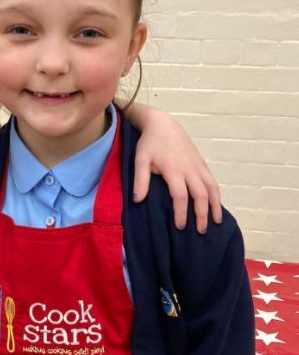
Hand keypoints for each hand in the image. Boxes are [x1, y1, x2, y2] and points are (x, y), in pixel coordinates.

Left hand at [129, 104, 221, 232]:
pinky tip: (215, 204)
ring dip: (214, 206)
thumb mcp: (140, 160)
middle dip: (202, 214)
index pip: (180, 196)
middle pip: (200, 195)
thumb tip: (138, 200)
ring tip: (216, 222)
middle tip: (200, 231)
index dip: (181, 213)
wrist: (162, 124)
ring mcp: (198, 165)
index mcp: (174, 170)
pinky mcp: (201, 162)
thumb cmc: (149, 144)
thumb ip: (140, 180)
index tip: (180, 226)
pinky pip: (212, 181)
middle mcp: (189, 169)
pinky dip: (215, 194)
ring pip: (211, 188)